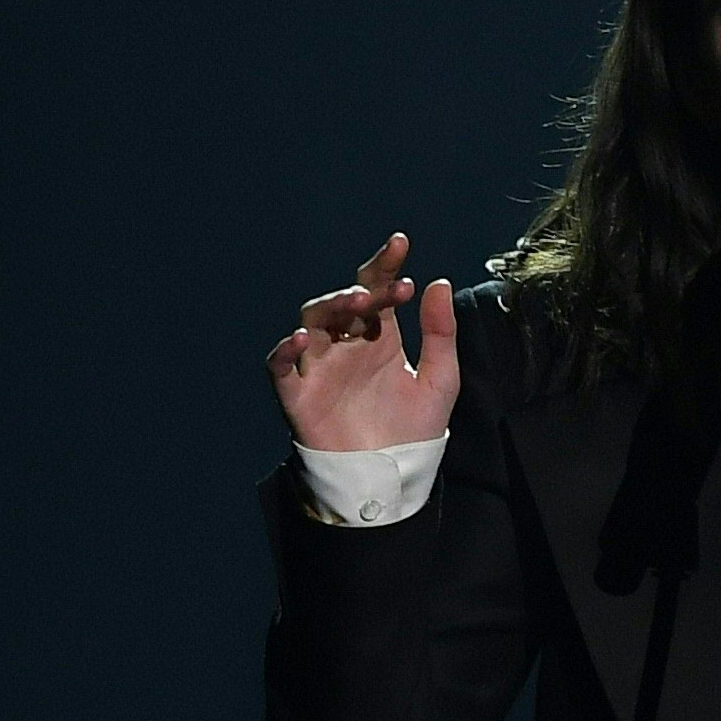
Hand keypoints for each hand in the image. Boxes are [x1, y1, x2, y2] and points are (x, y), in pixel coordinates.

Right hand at [268, 231, 460, 452]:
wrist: (392, 476)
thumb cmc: (414, 427)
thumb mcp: (441, 379)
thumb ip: (440, 332)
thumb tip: (438, 282)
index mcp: (380, 337)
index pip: (377, 291)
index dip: (384, 265)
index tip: (400, 244)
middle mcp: (346, 346)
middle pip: (342, 304)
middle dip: (360, 290)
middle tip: (381, 289)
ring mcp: (320, 367)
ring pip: (311, 323)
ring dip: (330, 308)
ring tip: (356, 301)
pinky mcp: (298, 394)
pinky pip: (280, 366)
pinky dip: (285, 350)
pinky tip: (301, 338)